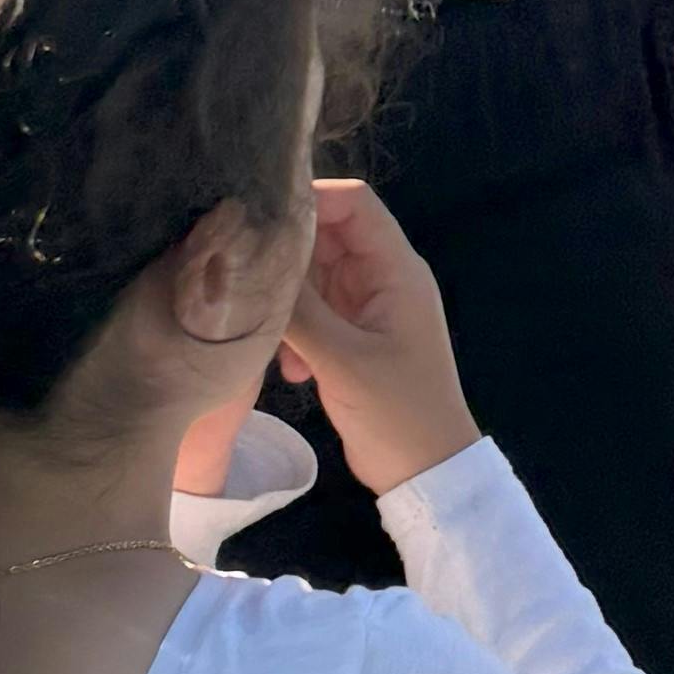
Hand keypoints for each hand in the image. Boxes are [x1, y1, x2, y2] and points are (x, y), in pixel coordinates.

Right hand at [273, 178, 477, 495]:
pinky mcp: (355, 339)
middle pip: (328, 238)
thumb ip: (298, 310)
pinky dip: (298, 334)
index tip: (259, 222)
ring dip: (290, 304)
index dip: (309, 200)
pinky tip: (290, 372)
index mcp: (397, 271)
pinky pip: (317, 314)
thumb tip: (251, 264)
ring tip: (272, 340)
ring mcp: (370, 309)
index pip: (354, 203)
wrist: (425, 473)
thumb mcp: (342, 359)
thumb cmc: (396, 411)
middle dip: (289, 259)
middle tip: (247, 283)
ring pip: (316, 279)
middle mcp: (385, 279)